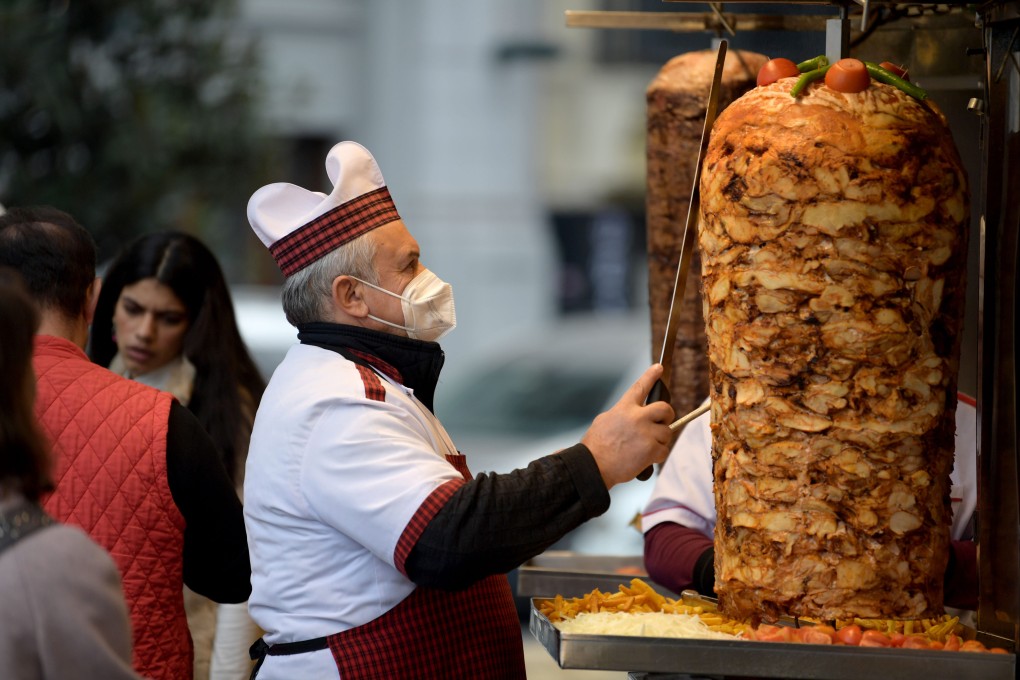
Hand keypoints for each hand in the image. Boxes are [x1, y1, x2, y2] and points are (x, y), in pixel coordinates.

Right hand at [581, 364, 673, 488]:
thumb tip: (635, 416)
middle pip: (665, 408)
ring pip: (666, 433)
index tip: (658, 368)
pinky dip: (657, 456)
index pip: (640, 387)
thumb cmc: (596, 446)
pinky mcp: (651, 450)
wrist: (594, 466)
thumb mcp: (605, 421)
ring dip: (659, 440)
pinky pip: (664, 450)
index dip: (651, 376)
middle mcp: (637, 417)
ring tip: (643, 448)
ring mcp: (645, 433)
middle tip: (662, 423)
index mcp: (624, 408)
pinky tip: (645, 458)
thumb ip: (622, 414)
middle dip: (667, 415)